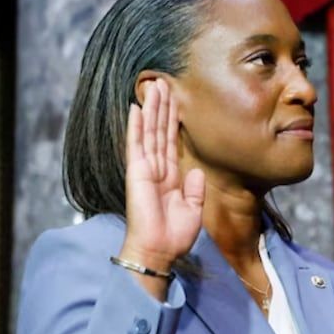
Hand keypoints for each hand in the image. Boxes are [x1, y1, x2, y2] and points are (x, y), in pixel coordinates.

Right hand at [120, 79, 203, 271]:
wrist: (159, 251)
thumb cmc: (174, 235)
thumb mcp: (193, 209)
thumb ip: (195, 189)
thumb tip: (197, 171)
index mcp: (170, 177)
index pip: (172, 142)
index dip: (174, 121)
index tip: (175, 101)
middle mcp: (156, 169)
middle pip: (160, 131)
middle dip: (163, 107)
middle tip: (163, 82)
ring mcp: (145, 169)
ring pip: (150, 132)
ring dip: (152, 109)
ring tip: (153, 86)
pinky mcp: (137, 173)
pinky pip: (137, 145)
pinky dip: (137, 126)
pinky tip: (136, 108)